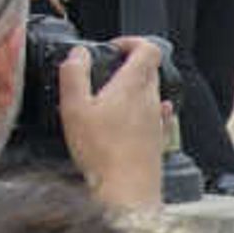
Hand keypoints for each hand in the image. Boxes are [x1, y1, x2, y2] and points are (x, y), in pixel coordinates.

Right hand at [62, 34, 175, 211]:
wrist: (126, 190)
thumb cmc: (101, 152)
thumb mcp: (74, 107)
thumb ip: (74, 74)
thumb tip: (78, 53)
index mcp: (133, 86)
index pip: (148, 48)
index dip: (131, 41)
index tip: (113, 48)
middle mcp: (152, 100)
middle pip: (150, 69)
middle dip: (129, 64)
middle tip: (106, 72)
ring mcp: (158, 120)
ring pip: (152, 93)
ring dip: (134, 88)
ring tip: (109, 98)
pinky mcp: (159, 139)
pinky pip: (157, 116)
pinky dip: (145, 110)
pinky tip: (132, 118)